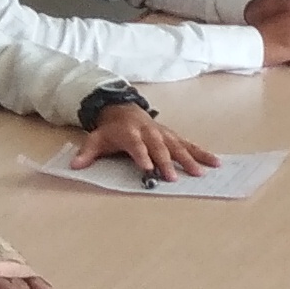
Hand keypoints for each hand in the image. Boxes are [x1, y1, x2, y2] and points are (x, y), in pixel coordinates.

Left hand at [81, 101, 218, 181]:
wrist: (124, 110)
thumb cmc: (111, 130)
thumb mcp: (96, 139)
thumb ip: (87, 153)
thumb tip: (75, 166)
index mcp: (130, 133)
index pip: (136, 145)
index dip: (142, 156)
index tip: (147, 168)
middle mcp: (149, 132)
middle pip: (160, 148)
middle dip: (167, 162)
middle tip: (173, 178)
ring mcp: (163, 134)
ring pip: (178, 146)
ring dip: (189, 159)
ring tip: (200, 173)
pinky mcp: (173, 136)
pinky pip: (189, 145)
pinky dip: (202, 153)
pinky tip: (214, 162)